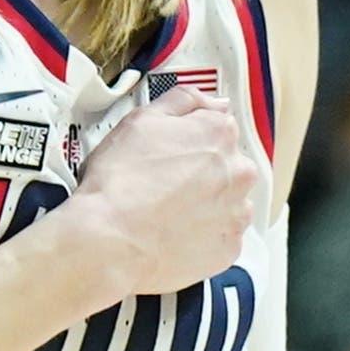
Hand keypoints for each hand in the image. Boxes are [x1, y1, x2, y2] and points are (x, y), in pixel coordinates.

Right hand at [66, 87, 254, 300]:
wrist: (111, 242)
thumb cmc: (120, 182)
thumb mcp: (141, 120)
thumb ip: (184, 101)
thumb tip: (213, 102)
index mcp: (219, 135)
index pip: (217, 126)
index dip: (189, 139)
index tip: (170, 153)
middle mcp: (238, 173)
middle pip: (226, 166)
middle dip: (201, 173)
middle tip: (163, 184)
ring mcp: (236, 214)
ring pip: (227, 202)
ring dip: (205, 204)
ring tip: (167, 212)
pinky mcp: (229, 249)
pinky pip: (221, 237)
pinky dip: (202, 235)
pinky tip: (173, 233)